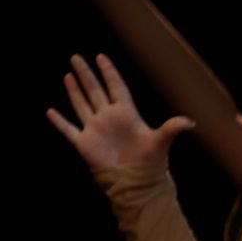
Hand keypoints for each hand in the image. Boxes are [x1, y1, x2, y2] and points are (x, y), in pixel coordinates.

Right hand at [46, 53, 192, 171]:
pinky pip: (69, 130)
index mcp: (126, 114)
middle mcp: (109, 118)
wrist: (137, 183)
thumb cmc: (151, 163)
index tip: (101, 57)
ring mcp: (96, 130)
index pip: (116, 87)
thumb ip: (171, 129)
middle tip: (77, 57)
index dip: (109, 72)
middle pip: (95, 91)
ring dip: (74, 91)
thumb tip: (191, 122)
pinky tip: (50, 111)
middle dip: (86, 75)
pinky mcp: (85, 144)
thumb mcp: (160, 142)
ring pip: (82, 105)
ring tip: (68, 75)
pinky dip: (59, 122)